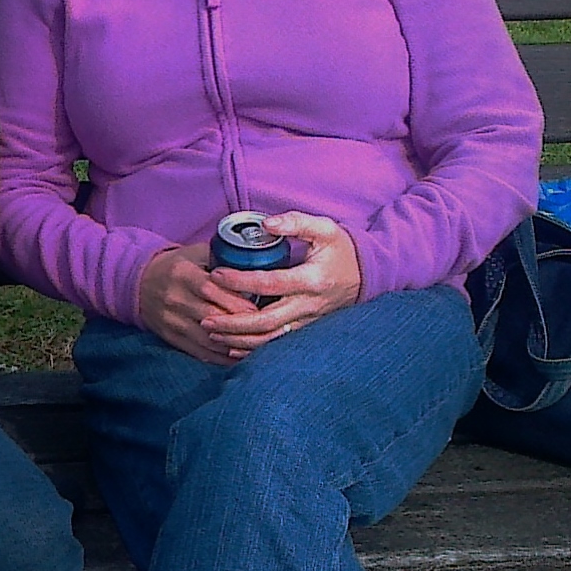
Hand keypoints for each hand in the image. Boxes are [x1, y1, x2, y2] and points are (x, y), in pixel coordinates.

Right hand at [135, 244, 253, 364]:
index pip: (211, 290)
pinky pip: (199, 352)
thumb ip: (223, 258)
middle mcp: (175, 299)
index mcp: (183, 274)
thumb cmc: (177, 266)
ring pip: (207, 339)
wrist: (140, 283)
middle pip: (212, 317)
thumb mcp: (196, 253)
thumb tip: (257, 266)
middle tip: (264, 329)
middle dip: (240, 326)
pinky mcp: (170, 338)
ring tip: (256, 345)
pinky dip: (221, 358)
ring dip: (234, 345)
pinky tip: (239, 357)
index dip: (236, 302)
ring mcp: (172, 321)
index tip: (259, 309)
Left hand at [204, 212, 362, 357]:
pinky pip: (277, 344)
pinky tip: (231, 347)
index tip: (216, 275)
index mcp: (311, 279)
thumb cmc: (341, 249)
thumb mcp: (325, 229)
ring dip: (238, 339)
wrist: (366, 274)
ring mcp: (307, 321)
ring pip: (269, 339)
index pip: (270, 283)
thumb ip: (295, 222)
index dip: (241, 281)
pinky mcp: (305, 329)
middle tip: (204, 318)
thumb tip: (266, 224)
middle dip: (232, 323)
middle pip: (266, 321)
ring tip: (211, 333)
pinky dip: (252, 348)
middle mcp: (309, 305)